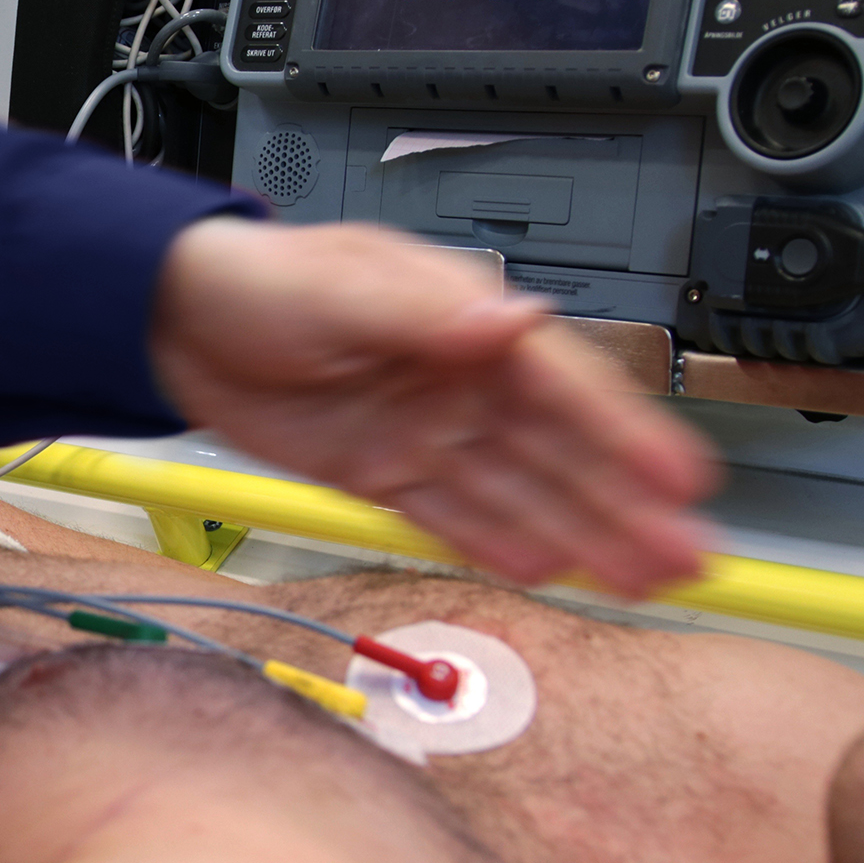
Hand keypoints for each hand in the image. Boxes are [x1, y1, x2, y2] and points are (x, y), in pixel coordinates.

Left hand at [150, 217, 716, 596]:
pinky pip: (451, 516)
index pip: (567, 387)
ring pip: (518, 493)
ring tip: (645, 581)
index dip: (629, 436)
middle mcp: (458, 381)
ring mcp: (423, 431)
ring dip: (583, 535)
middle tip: (693, 559)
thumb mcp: (340, 289)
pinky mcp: (379, 472)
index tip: (685, 481)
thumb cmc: (256, 281)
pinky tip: (552, 572)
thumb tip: (508, 318)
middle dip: (627, 505)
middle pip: (560, 452)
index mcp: (464, 324)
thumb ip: (423, 314)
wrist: (170, 321)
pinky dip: (499, 543)